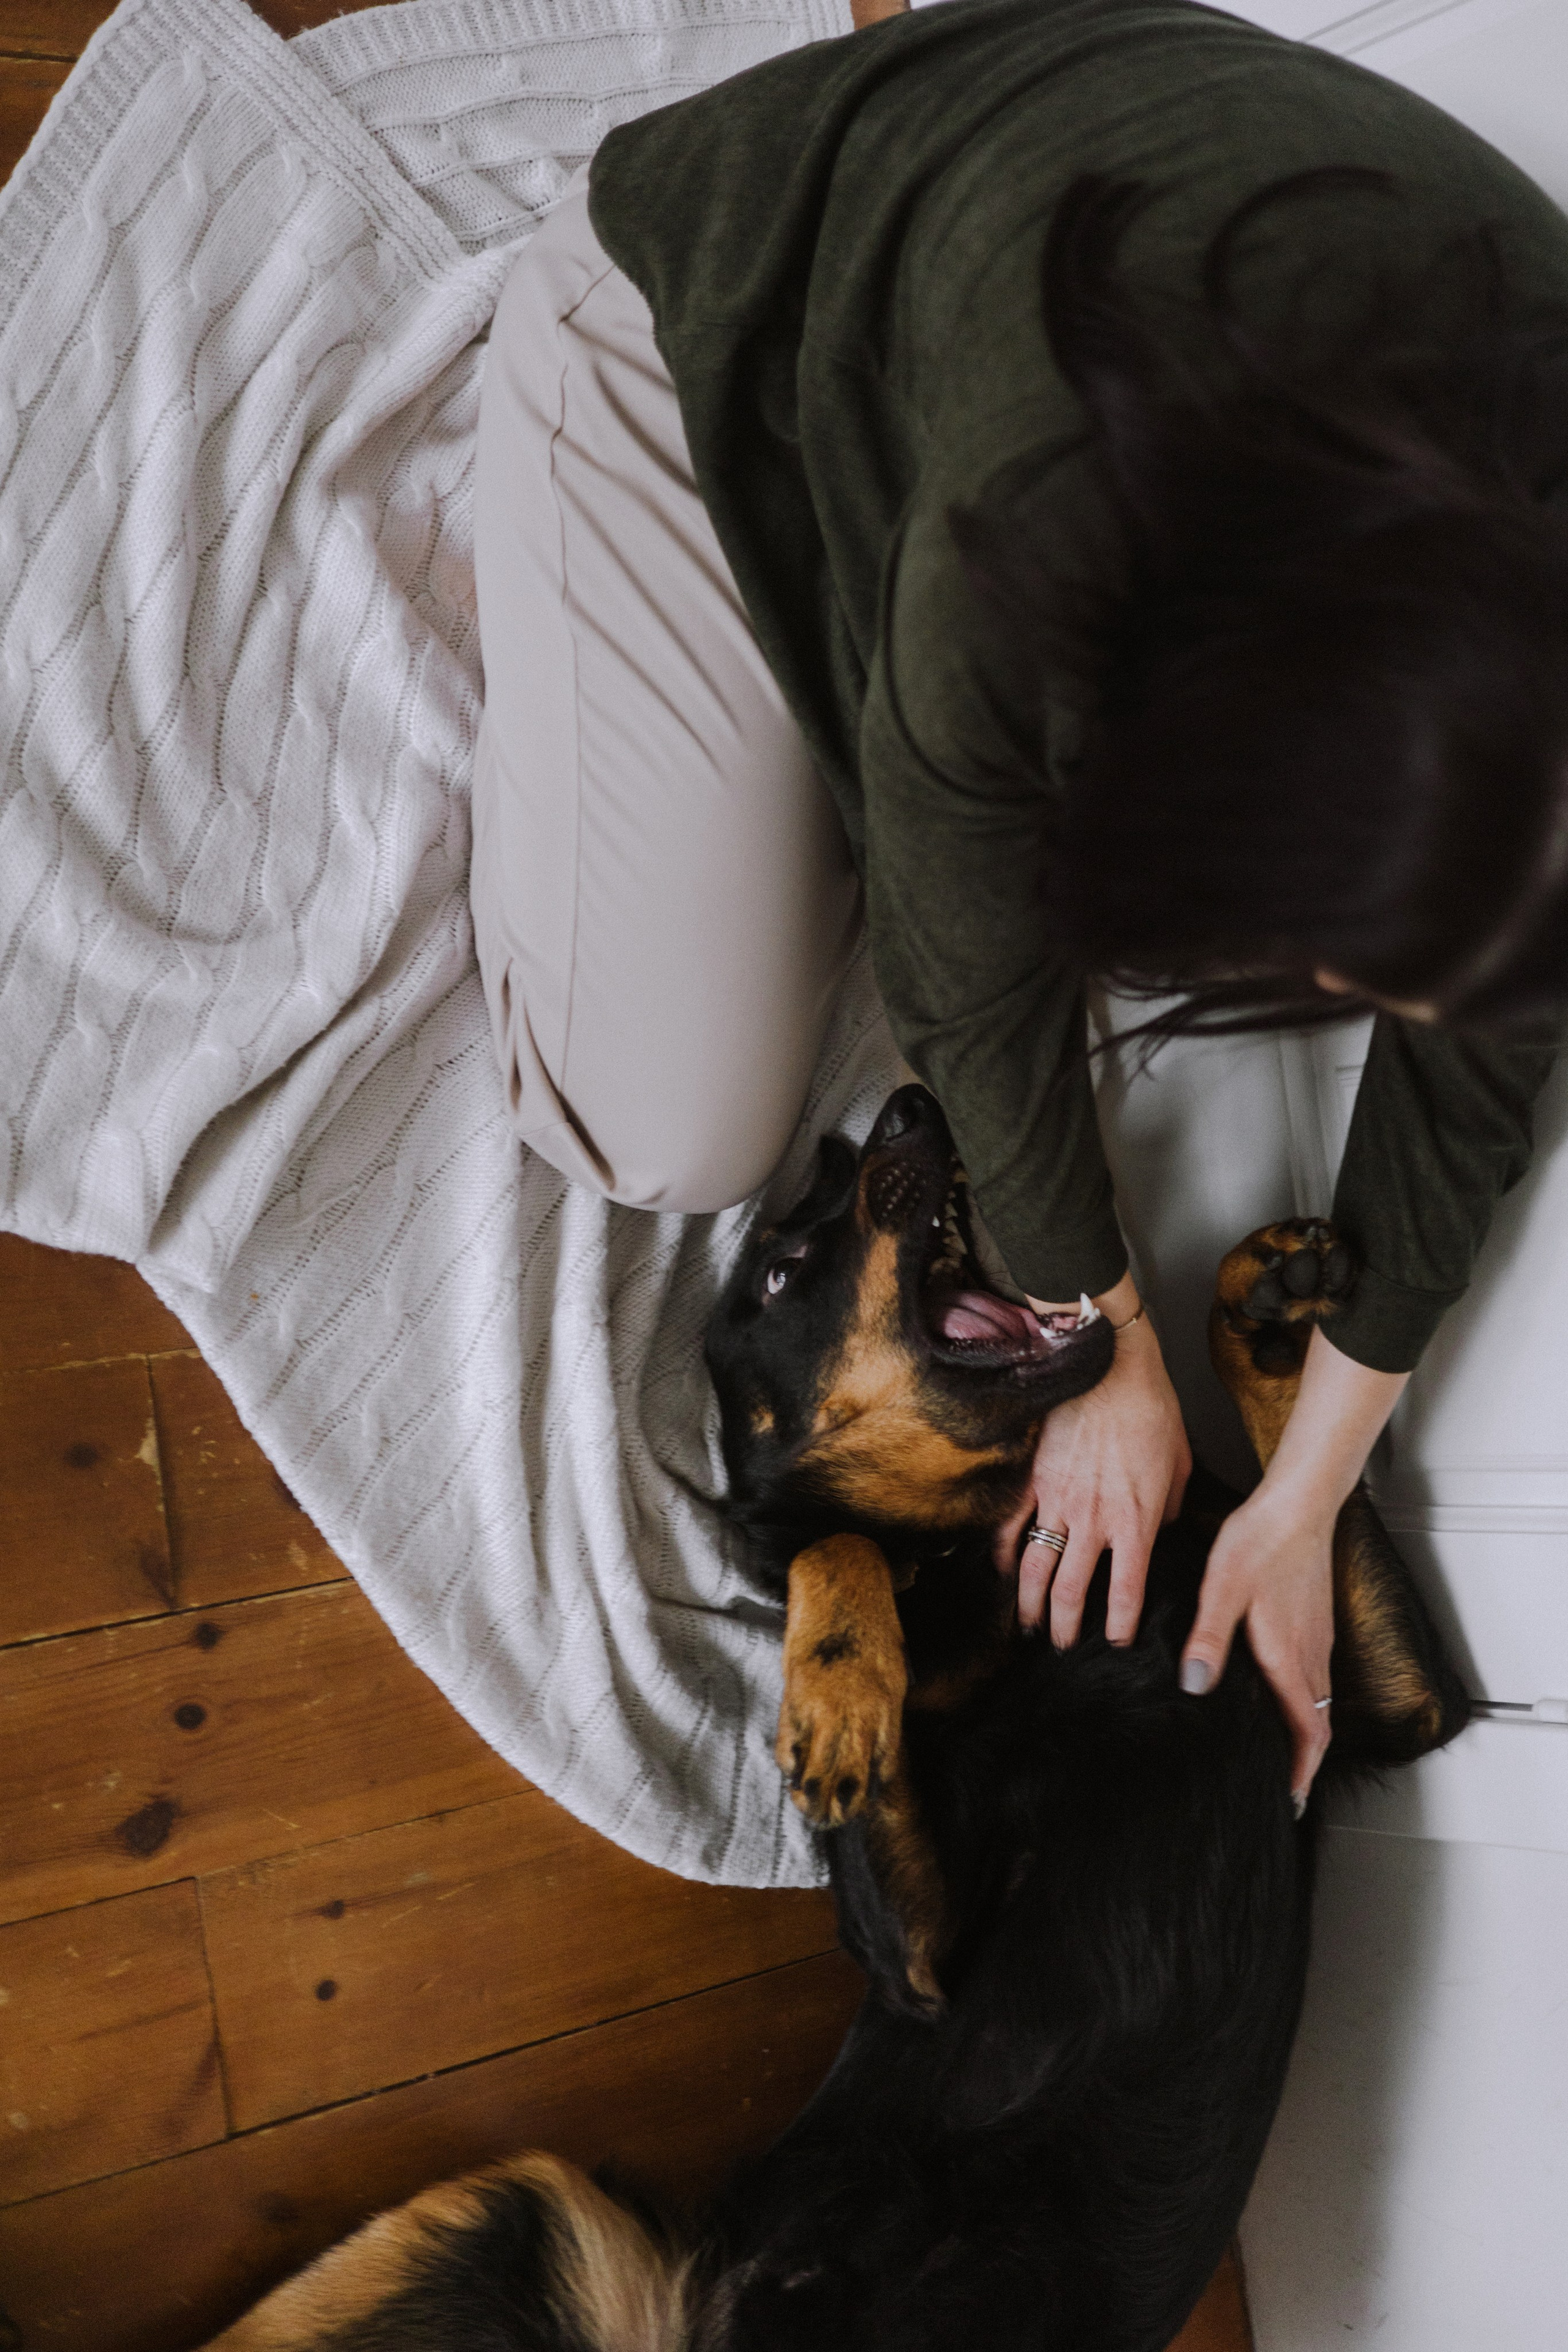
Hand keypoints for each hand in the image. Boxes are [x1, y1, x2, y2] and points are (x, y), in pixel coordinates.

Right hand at [997, 1274, 1190, 1646]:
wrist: (1111, 1366)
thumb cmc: (1152, 1408)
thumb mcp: (1180, 1461)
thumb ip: (1172, 1505)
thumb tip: (1164, 1525)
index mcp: (1136, 1520)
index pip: (1127, 1591)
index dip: (1120, 1624)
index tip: (1118, 1640)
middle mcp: (1094, 1520)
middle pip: (1072, 1592)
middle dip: (1065, 1627)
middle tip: (1063, 1645)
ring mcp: (1058, 1501)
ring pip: (1035, 1568)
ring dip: (1029, 1604)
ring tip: (1028, 1626)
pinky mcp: (1033, 1480)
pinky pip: (1010, 1527)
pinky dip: (1001, 1555)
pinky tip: (1001, 1572)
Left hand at [1178, 1324, 1408, 1808]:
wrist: (1299, 1503)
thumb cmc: (1261, 1542)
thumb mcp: (1223, 1589)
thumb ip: (1209, 1639)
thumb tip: (1196, 1686)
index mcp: (1290, 1656)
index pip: (1307, 1732)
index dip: (1300, 1771)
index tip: (1288, 1801)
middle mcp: (1311, 1653)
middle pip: (1317, 1724)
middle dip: (1302, 1761)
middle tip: (1281, 1787)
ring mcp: (1317, 1636)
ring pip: (1318, 1700)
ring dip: (1303, 1731)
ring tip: (1280, 1751)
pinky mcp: (1315, 1620)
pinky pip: (1314, 1675)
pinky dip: (1304, 1701)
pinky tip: (1279, 1693)